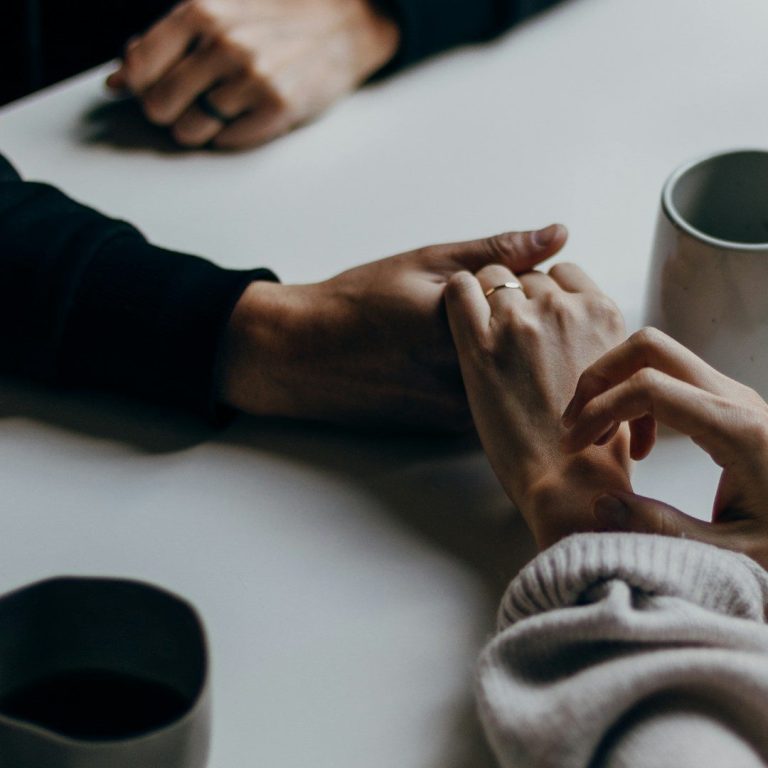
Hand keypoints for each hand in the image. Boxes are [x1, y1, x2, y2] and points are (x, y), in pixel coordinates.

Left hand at [107, 0, 399, 148]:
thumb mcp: (218, 11)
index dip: (140, 86)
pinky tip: (247, 114)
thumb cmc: (276, 17)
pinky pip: (227, 142)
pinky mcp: (278, 108)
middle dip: (170, 111)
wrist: (345, 22)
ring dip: (200, 127)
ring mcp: (253, 77)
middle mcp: (224, 43)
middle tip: (193, 102)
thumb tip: (116, 81)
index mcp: (201, 10)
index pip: (138, 69)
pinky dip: (230, 135)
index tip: (153, 88)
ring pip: (190, 131)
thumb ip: (164, 42)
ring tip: (225, 106)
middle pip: (159, 107)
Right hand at [220, 225, 566, 430]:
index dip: (528, 286)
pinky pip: (493, 399)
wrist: (304, 357)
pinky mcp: (450, 428)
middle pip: (533, 346)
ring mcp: (460, 409)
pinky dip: (491, 378)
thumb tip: (557, 234)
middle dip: (526, 322)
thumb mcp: (425, 263)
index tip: (503, 279)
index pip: (539, 304)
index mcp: (465, 329)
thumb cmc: (358, 304)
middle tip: (483, 306)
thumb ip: (496, 252)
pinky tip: (449, 360)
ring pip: (516, 377)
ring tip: (454, 335)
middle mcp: (468, 378)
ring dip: (512, 354)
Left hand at [444, 262, 630, 549]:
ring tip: (483, 333)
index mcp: (602, 313)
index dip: (545, 292)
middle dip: (516, 297)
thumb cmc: (595, 442)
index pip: (564, 273)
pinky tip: (459, 317)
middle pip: (527, 276)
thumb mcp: (617, 375)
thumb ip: (598, 340)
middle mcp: (563, 308)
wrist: (569, 480)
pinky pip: (459, 288)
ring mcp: (521, 322)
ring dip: (486, 297)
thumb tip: (579, 330)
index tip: (535, 316)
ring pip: (493, 276)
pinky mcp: (480, 344)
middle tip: (506, 334)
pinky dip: (458, 295)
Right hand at [562, 327, 767, 567]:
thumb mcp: (731, 552)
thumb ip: (664, 529)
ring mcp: (733, 397)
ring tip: (596, 437)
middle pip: (650, 348)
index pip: (649, 388)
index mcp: (738, 431)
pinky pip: (670, 379)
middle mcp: (736, 400)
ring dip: (614, 386)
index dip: (599, 410)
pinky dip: (636, 400)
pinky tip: (637, 448)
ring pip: (656, 357)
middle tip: (575, 422)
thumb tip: (601, 503)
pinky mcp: (728, 405)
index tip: (574, 446)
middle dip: (600, 377)